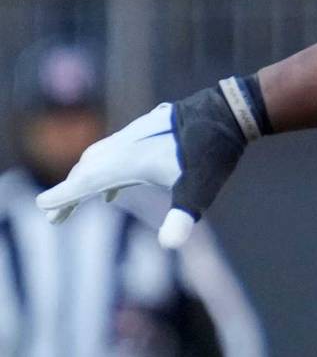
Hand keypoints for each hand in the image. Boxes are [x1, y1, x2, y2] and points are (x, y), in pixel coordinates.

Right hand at [37, 84, 250, 248]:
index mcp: (130, 159)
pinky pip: (117, 153)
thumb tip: (171, 244)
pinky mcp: (149, 132)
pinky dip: (107, 171)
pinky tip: (116, 191)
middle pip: (88, 170)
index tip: (44, 208)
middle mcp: (126, 145)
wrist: (231, 112)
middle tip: (56, 217)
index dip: (64, 196)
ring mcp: (137, 135)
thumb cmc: (214, 151)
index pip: (88, 180)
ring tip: (77, 204)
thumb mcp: (200, 188)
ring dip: (87, 180)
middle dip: (71, 193)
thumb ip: (183, 216)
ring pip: (101, 158)